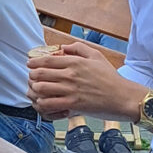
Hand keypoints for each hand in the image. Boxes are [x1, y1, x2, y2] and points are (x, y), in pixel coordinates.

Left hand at [26, 42, 144, 121]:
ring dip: (35, 90)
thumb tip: (63, 47)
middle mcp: (70, 75)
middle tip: (32, 79)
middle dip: (31, 77)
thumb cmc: (111, 78)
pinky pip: (49, 104)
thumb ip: (79, 48)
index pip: (46, 60)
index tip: (29, 64)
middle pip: (40, 74)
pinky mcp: (73, 104)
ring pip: (41, 88)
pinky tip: (44, 103)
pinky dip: (42, 104)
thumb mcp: (97, 56)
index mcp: (75, 62)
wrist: (123, 97)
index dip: (33, 62)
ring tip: (36, 91)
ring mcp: (71, 90)